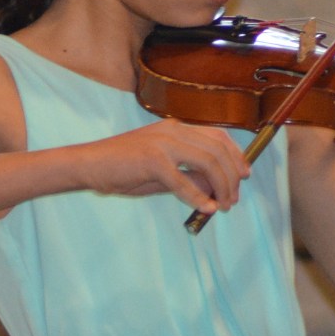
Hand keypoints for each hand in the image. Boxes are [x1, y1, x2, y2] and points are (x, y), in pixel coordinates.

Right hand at [77, 119, 249, 212]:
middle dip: (232, 176)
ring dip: (221, 186)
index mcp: (175, 128)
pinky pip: (184, 181)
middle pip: (217, 149)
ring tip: (224, 205)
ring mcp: (163, 143)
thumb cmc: (122, 167)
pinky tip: (207, 208)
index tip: (245, 174)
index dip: (236, 155)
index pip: (218, 135)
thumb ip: (189, 173)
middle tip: (233, 198)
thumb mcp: (162, 170)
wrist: (89, 164)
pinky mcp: (152, 161)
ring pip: (207, 162)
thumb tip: (216, 186)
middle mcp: (173, 130)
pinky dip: (199, 196)